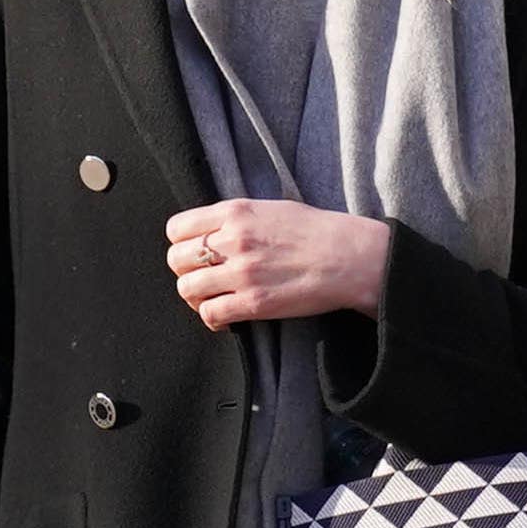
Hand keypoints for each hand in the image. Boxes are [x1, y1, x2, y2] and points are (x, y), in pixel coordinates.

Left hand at [164, 199, 391, 329]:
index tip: (193, 252)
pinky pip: (210, 314)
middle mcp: (233, 240)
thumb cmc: (316, 231)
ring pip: (187, 289)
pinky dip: (212, 318)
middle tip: (203, 278)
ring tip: (213, 298)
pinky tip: (225, 316)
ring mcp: (242, 272)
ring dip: (196, 297)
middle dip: (185, 272)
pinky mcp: (253, 303)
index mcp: (235, 212)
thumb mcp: (271, 208)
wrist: (350, 257)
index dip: (180, 243)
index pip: (177, 228)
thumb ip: (237, 218)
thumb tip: (211, 231)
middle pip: (176, 260)